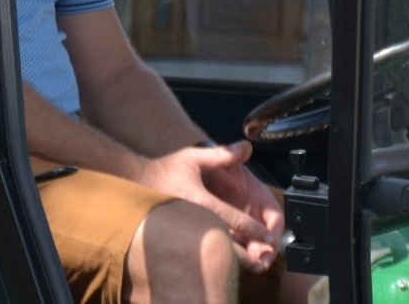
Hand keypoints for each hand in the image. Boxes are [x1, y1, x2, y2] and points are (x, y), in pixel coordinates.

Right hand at [133, 144, 283, 272]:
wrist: (139, 183)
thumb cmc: (168, 169)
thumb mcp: (194, 157)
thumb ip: (222, 154)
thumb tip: (246, 147)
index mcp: (202, 202)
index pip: (234, 219)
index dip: (254, 229)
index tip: (269, 236)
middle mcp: (195, 220)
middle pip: (227, 243)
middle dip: (247, 252)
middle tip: (264, 258)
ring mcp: (188, 231)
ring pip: (216, 249)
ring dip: (235, 257)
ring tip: (252, 261)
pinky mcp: (182, 236)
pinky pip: (204, 249)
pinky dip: (219, 254)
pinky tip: (229, 255)